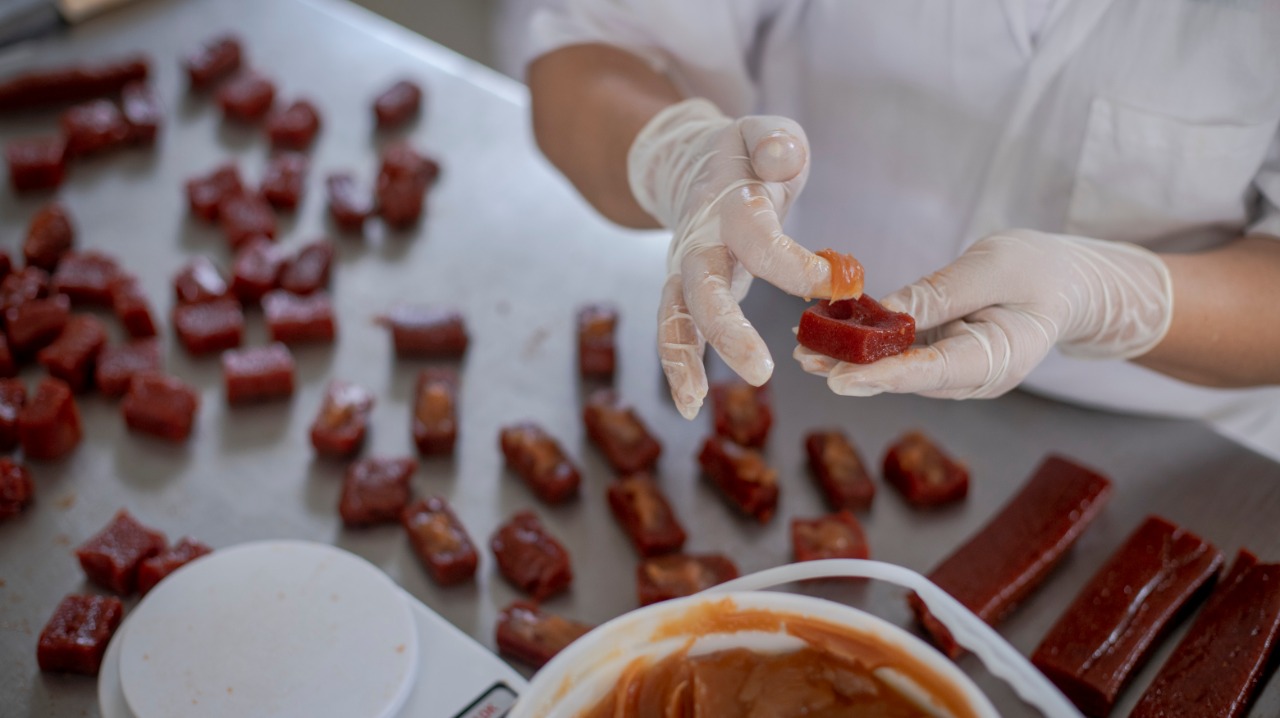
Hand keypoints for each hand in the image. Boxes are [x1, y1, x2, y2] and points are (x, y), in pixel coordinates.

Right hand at [630, 98, 837, 418]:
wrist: (696, 166)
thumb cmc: (749, 157)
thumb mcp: (767, 134)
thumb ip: (777, 141)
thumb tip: (782, 158)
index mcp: (727, 203)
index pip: (755, 236)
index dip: (792, 263)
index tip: (836, 281)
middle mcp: (698, 241)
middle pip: (703, 287)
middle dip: (727, 329)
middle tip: (762, 369)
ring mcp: (685, 270)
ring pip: (677, 316)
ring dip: (684, 358)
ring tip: (695, 401)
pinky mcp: (685, 294)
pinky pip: (676, 331)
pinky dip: (678, 367)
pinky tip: (690, 404)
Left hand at [795, 229, 1173, 398]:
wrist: (1070, 283)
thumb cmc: (1041, 269)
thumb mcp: (992, 268)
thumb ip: (940, 294)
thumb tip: (884, 313)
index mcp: (999, 359)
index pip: (933, 371)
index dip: (883, 376)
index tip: (840, 379)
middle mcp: (975, 375)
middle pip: (908, 375)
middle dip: (855, 368)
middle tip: (805, 358)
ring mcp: (959, 370)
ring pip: (899, 368)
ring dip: (853, 359)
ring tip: (805, 350)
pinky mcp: (944, 355)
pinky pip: (903, 353)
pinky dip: (869, 346)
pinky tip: (831, 337)